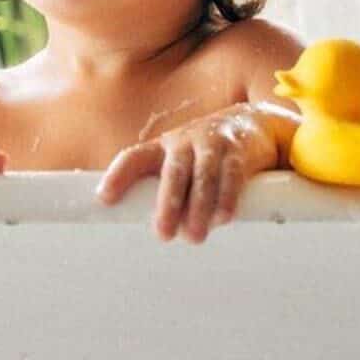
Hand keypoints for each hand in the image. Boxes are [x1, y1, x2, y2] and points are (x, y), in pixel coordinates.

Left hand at [95, 105, 277, 243]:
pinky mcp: (238, 151)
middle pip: (173, 172)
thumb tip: (164, 230)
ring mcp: (213, 144)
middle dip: (167, 204)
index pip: (135, 157)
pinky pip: (231, 175)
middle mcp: (185, 142)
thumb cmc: (208, 152)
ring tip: (194, 236)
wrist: (254, 123)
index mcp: (164, 146)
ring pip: (203, 176)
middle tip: (164, 234)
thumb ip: (169, 191)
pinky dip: (227, 199)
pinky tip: (223, 218)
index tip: (105, 199)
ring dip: (198, 208)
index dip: (118, 176)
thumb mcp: (183, 162)